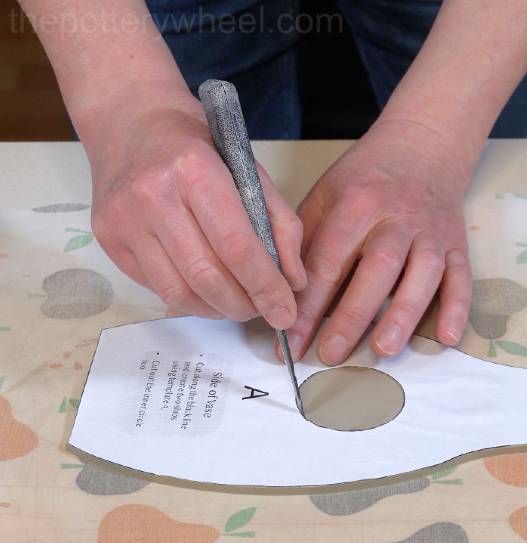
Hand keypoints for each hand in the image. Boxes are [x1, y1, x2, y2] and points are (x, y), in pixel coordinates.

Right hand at [84, 82, 305, 326]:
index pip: (236, 245)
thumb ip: (280, 223)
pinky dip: (190, 299)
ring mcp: (124, 220)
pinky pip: (156, 287)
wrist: (130, 121)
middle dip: (244, 305)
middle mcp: (153, 195)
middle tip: (264, 310)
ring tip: (239, 304)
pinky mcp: (108, 238)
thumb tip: (294, 281)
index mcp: (194, 170)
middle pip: (207, 276)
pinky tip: (208, 292)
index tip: (285, 312)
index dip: (265, 286)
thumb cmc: (198, 144)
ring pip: (178, 292)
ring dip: (217, 309)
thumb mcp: (249, 169)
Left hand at [287, 119, 472, 364]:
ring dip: (404, 313)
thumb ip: (307, 241)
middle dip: (352, 315)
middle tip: (330, 354)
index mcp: (356, 205)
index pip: (328, 261)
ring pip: (422, 274)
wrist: (422, 146)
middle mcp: (396, 218)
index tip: (292, 339)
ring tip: (384, 350)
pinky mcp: (457, 244)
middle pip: (376, 269)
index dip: (308, 304)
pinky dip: (457, 308)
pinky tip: (447, 338)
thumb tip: (286, 295)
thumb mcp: (325, 195)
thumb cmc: (365, 178)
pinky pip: (461, 277)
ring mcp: (431, 232)